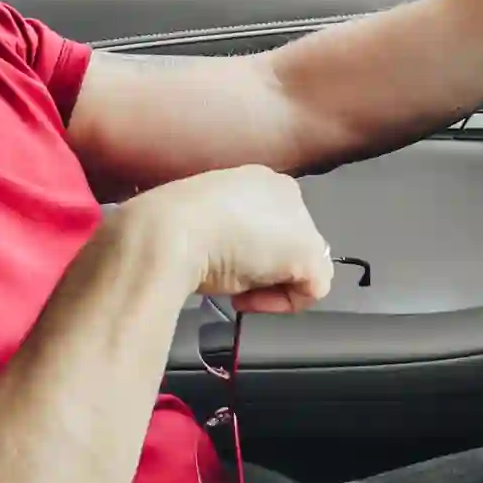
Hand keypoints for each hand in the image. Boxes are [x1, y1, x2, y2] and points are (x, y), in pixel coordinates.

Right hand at [117, 164, 334, 312]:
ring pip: (301, 265)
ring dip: (270, 284)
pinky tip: (250, 295)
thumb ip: (226, 231)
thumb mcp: (200, 223)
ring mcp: (299, 219)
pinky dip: (283, 303)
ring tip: (237, 283)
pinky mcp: (307, 251)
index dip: (249, 250)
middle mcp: (283, 190)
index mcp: (256, 179)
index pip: (269, 223)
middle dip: (264, 267)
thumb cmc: (170, 227)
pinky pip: (312, 289)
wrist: (169, 232)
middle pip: (288, 243)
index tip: (225, 258)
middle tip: (231, 275)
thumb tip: (238, 259)